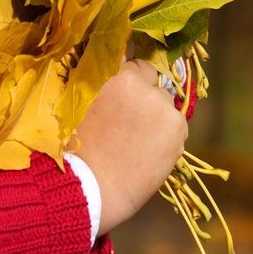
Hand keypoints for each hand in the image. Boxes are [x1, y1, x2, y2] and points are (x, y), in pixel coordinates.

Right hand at [71, 59, 188, 233]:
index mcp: (114, 75)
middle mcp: (141, 84)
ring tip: (138, 143)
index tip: (125, 98)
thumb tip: (115, 74)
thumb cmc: (75, 151)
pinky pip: (177, 125)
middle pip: (152, 81)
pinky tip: (149, 153)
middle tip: (131, 123)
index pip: (135, 64)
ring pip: (165, 104)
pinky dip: (168, 136)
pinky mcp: (177, 127)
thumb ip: (101, 85)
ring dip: (157, 116)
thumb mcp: (80, 106)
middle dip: (145, 96)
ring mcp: (161, 105)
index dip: (130, 82)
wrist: (89, 189)